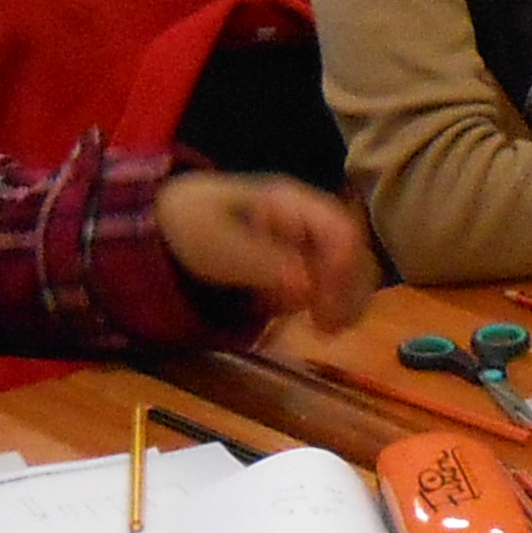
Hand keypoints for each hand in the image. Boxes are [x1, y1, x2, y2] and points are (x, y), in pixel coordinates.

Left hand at [154, 170, 379, 329]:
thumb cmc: (194, 226)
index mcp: (291, 202)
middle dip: (349, 292)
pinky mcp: (307, 262)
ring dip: (348, 302)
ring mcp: (312, 241)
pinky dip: (336, 305)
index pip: (341, 230)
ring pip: (354, 271)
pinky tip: (317, 323)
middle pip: (355, 252)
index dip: (343, 270)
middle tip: (326, 328)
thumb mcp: (217, 242)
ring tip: (325, 330)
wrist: (176, 225)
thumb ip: (262, 262)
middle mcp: (311, 219)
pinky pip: (337, 284)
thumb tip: (306, 287)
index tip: (321, 308)